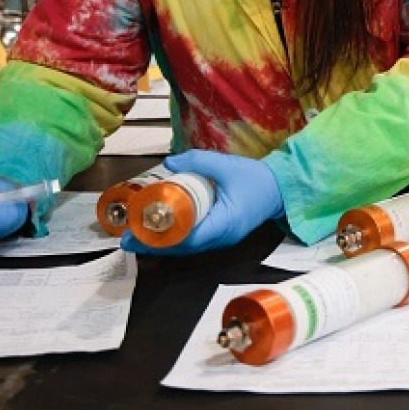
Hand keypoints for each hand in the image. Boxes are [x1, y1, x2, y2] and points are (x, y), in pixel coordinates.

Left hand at [120, 150, 283, 255]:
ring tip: (138, 236)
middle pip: (184, 247)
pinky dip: (174, 240)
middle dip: (155, 243)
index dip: (165, 236)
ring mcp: (221, 240)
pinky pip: (193, 243)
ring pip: (187, 248)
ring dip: (162, 243)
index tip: (142, 231)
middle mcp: (223, 237)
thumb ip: (197, 161)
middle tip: (129, 236)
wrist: (278, 189)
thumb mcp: (226, 165)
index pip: (191, 237)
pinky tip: (159, 232)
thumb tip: (169, 163)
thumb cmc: (255, 178)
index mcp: (226, 222)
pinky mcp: (219, 236)